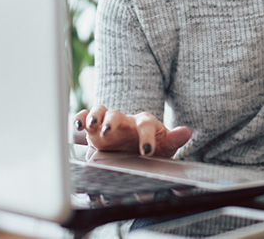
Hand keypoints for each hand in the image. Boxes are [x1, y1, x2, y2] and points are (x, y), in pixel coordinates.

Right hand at [73, 105, 191, 157]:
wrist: (135, 149)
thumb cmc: (151, 146)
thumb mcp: (165, 145)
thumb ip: (174, 139)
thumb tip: (187, 132)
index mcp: (144, 123)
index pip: (146, 124)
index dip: (146, 137)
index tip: (146, 151)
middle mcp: (125, 120)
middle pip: (118, 114)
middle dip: (112, 121)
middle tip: (109, 131)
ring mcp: (108, 122)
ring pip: (100, 112)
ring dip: (94, 117)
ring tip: (90, 126)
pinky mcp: (94, 128)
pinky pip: (85, 118)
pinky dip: (79, 118)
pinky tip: (76, 126)